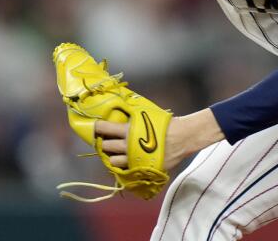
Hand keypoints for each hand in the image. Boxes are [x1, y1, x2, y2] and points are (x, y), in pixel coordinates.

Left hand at [96, 109, 223, 171]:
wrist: (182, 138)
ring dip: (113, 156)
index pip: (103, 128)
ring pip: (112, 162)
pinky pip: (125, 171)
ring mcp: (134, 160)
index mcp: (128, 130)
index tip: (95, 127)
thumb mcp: (146, 113)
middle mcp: (128, 146)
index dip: (97, 128)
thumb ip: (131, 114)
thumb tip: (120, 107)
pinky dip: (123, 166)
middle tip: (108, 140)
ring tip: (117, 152)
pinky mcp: (141, 169)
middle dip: (105, 143)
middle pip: (105, 146)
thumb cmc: (165, 123)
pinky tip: (126, 161)